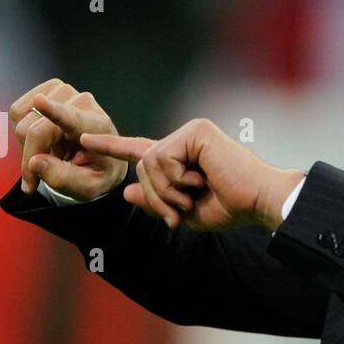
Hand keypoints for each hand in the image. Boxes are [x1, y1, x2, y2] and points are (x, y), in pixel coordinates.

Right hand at [8, 78, 127, 200]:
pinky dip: (24, 131)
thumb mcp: (88, 186)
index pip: (72, 118)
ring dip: (28, 143)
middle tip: (38, 175)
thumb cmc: (97, 171)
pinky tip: (44, 140)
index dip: (53, 110)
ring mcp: (63, 93)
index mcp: (97, 128)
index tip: (40, 102)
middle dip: (31, 156)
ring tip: (49, 153)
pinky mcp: (48, 90)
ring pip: (22, 119)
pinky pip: (18, 111)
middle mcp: (81, 103)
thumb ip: (63, 178)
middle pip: (35, 130)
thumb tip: (34, 163)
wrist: (103, 157)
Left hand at [81, 118, 303, 231]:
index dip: (111, 146)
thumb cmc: (232, 208)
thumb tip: (127, 192)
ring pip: (150, 163)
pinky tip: (200, 180)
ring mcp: (190, 132)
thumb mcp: (186, 213)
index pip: (140, 150)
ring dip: (168, 190)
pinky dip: (177, 178)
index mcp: (182, 157)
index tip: (83, 139)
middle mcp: (184, 139)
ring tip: (194, 194)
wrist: (260, 200)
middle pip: (142, 166)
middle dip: (157, 196)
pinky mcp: (196, 131)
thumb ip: (156, 203)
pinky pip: (163, 157)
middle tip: (181, 210)